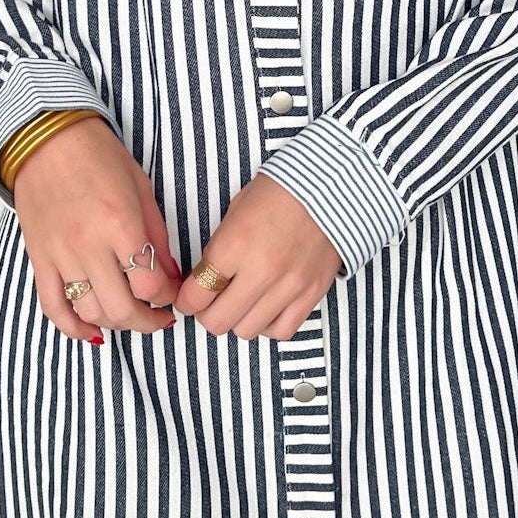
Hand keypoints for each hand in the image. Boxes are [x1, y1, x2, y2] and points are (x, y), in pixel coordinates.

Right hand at [10, 115, 184, 339]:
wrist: (47, 139)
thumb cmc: (99, 157)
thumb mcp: (141, 190)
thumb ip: (157, 238)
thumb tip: (170, 277)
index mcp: (120, 224)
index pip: (149, 284)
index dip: (167, 298)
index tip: (172, 294)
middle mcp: (88, 245)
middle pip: (121, 308)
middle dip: (147, 321)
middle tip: (159, 317)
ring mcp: (60, 255)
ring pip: (90, 312)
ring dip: (116, 323)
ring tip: (130, 315)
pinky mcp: (38, 258)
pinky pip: (53, 307)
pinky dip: (72, 327)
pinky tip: (92, 331)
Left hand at [171, 172, 342, 339]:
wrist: (332, 185)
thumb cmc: (281, 191)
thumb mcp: (237, 210)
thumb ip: (220, 248)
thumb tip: (206, 278)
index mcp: (235, 245)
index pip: (196, 294)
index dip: (185, 300)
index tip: (187, 298)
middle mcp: (260, 272)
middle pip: (217, 322)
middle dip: (207, 313)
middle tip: (211, 301)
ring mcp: (289, 287)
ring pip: (246, 331)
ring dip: (237, 319)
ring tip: (241, 301)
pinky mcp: (311, 294)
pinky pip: (281, 331)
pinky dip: (267, 325)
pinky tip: (266, 308)